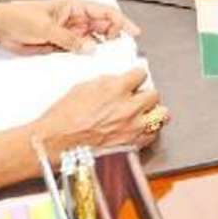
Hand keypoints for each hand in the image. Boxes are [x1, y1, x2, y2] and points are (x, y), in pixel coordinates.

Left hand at [0, 0, 139, 54]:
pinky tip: (91, 63)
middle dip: (113, 38)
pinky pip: (79, 52)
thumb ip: (68, 39)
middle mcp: (75, 20)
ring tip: (108, 59)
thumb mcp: (45, 27)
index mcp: (74, 8)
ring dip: (100, 49)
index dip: (121, 22)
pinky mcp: (61, 46)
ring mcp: (69, 33)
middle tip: (119, 51)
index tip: (133, 32)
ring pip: (92, 41)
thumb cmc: (18, 17)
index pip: (104, 13)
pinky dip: (86, 57)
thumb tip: (90, 48)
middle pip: (102, 28)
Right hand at [31, 67, 164, 153]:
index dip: (136, 75)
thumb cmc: (64, 116)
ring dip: (153, 112)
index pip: (141, 74)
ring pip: (160, 116)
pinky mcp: (131, 144)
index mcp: (116, 89)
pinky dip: (148, 131)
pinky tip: (139, 128)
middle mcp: (128, 108)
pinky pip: (152, 135)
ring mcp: (132, 128)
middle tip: (138, 97)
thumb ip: (107, 82)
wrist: (57, 142)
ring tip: (143, 113)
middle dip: (146, 94)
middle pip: (155, 95)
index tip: (134, 78)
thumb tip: (118, 80)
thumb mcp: (83, 87)